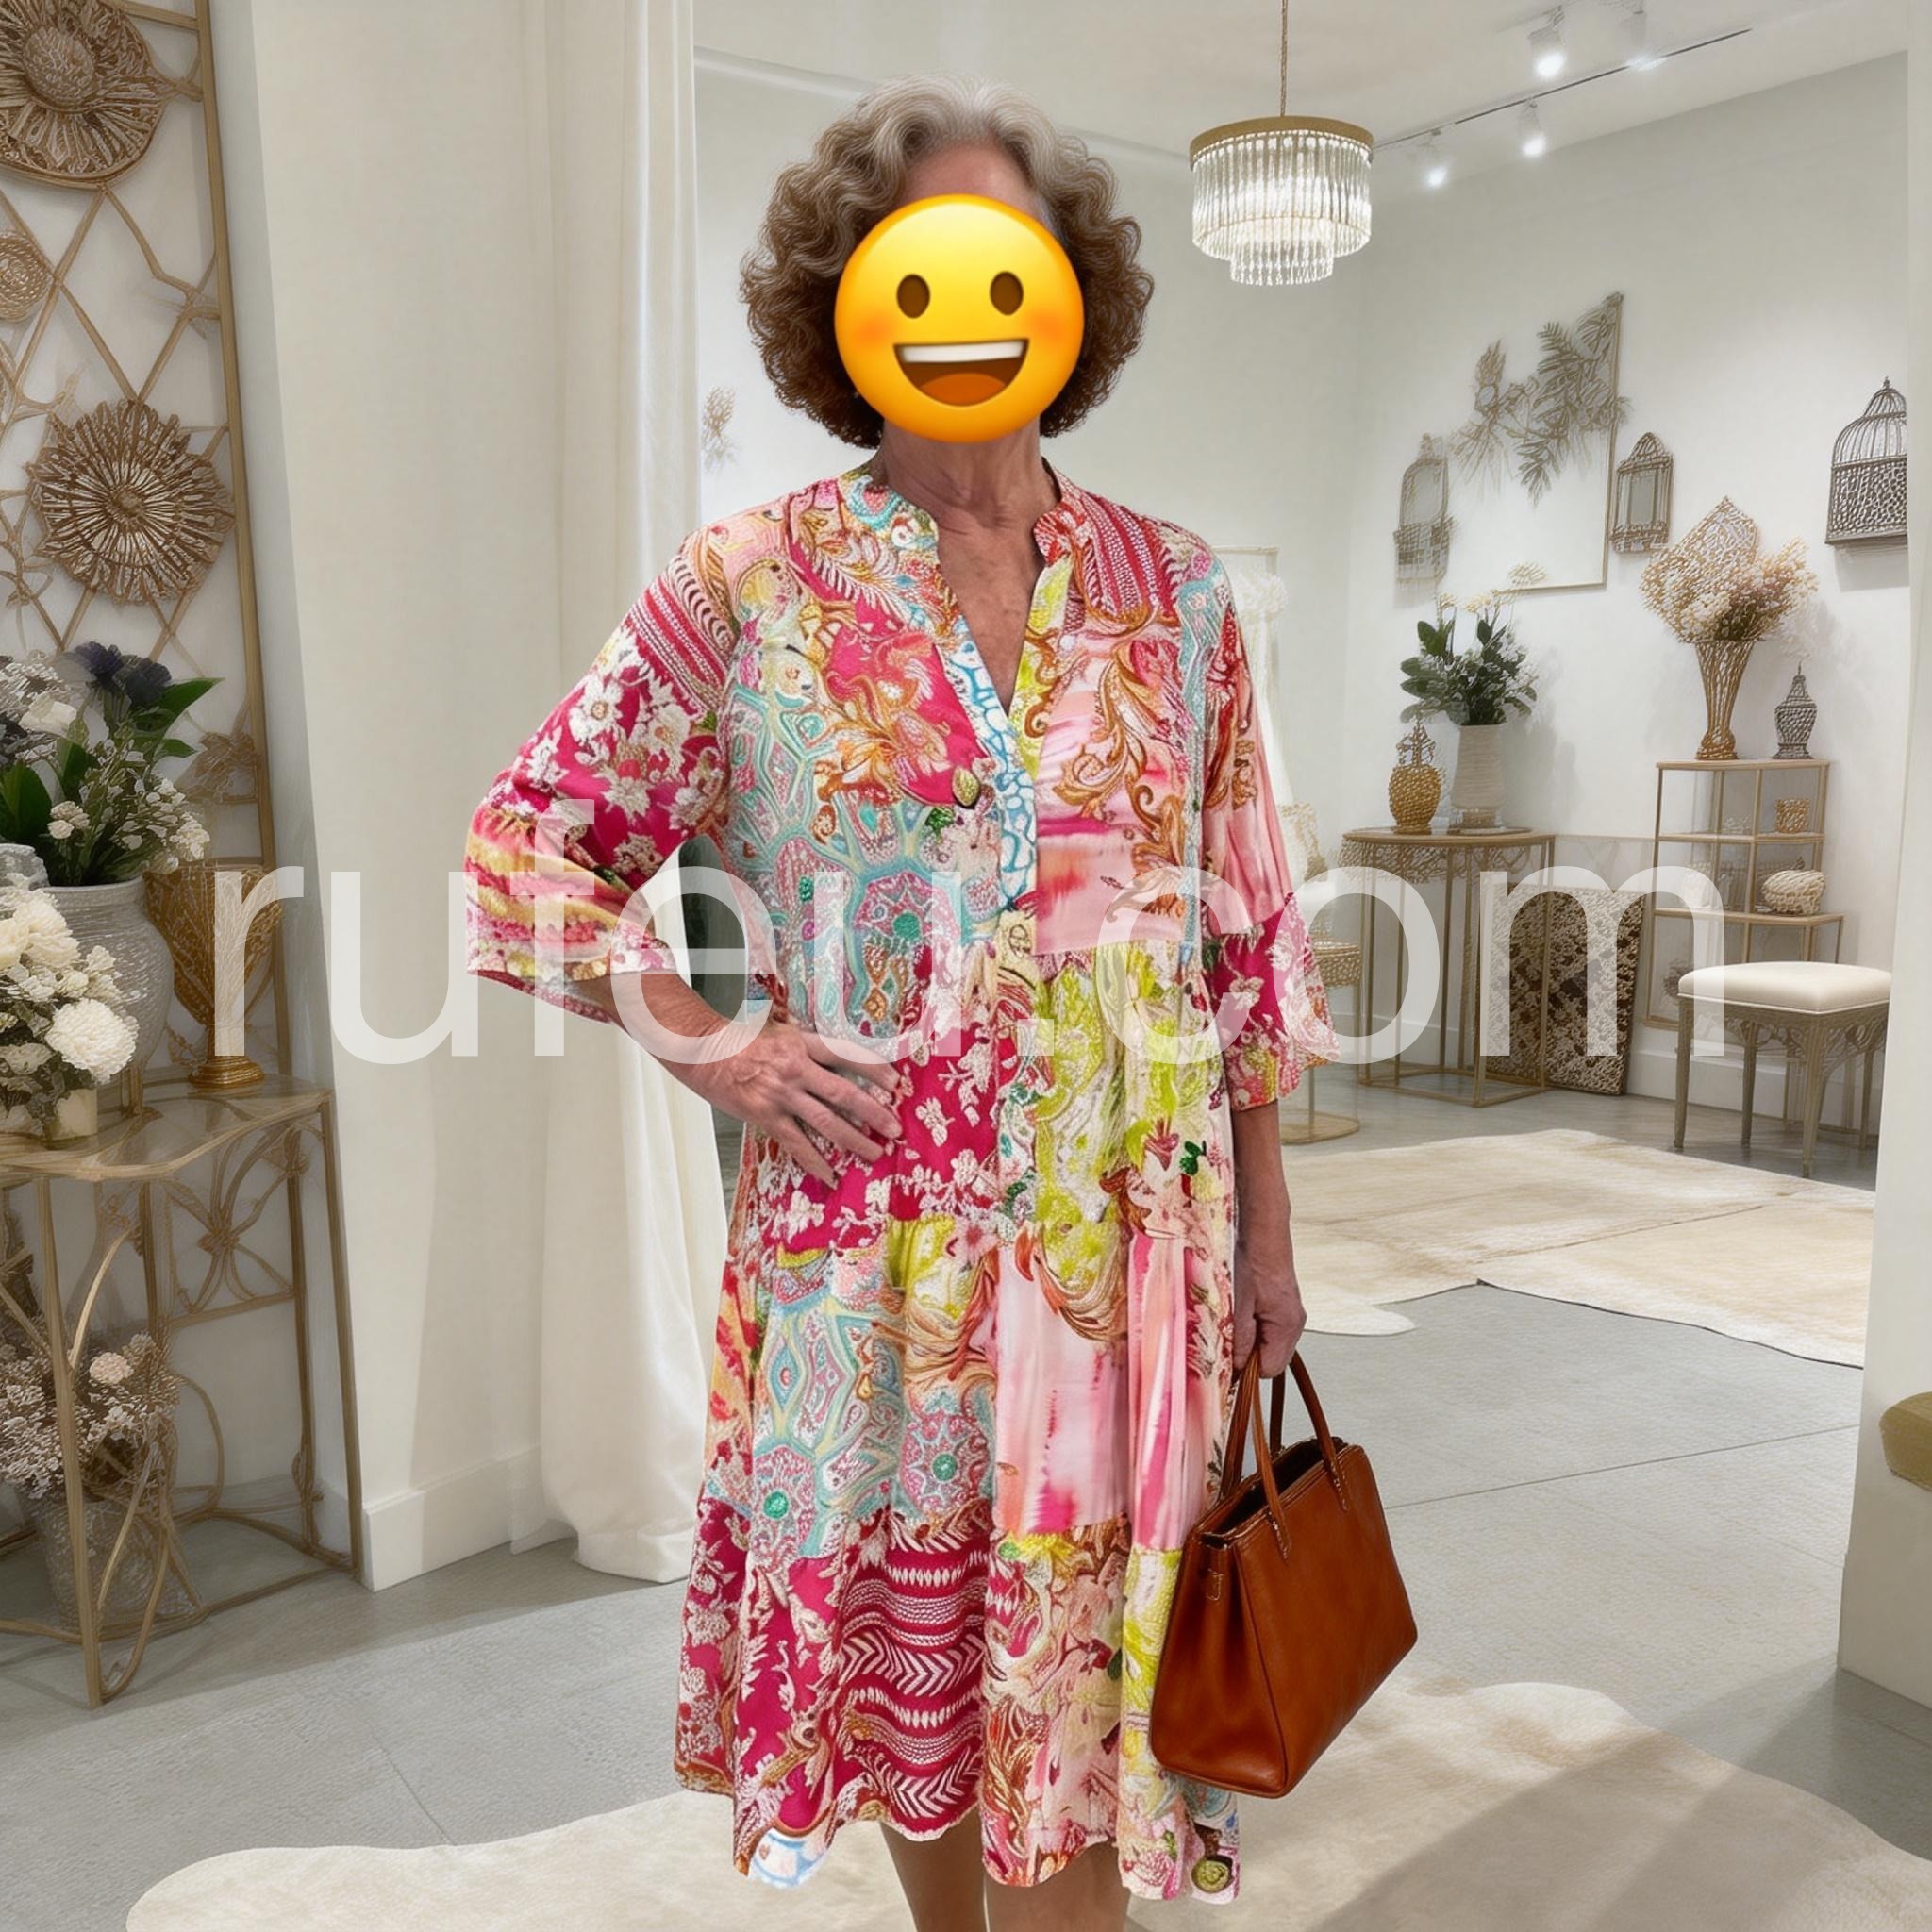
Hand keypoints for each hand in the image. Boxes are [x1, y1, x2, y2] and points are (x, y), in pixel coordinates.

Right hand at [682, 1015, 904, 1185]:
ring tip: (874, 1152)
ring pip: (826, 1121)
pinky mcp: (765, 1115)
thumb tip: (834, 1054)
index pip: (847, 1054)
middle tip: (895, 1128)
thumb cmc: (740, 1039)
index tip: (896, 1083)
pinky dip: (814, 1161)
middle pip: (844, 1093)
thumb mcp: (779, 1030)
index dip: (874, 1069)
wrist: (702, 1050)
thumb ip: (806, 1044)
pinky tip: (829, 1173)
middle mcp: (796, 1067)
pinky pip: (795, 1142)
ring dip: (854, 1139)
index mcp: (802, 1043)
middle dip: (874, 1112)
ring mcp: (781, 1094)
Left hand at [1233, 1195, 1305, 1377]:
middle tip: (1228, 1334)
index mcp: (1286, 1326)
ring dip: (1248, 1338)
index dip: (1246, 1369)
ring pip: (1267, 1343)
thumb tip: (1236, 1368)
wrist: (1262, 1232)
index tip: (1227, 1358)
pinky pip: (1266, 1328)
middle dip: (1247, 1353)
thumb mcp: (1237, 1305)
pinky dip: (1252, 1325)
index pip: (1269, 1369)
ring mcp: (1290, 1314)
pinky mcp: (1282, 1306)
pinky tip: (1240, 1308)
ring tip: (1233, 1316)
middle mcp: (1293, 1324)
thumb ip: (1239, 1339)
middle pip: (1270, 1358)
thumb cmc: (1250, 1261)